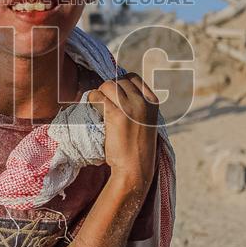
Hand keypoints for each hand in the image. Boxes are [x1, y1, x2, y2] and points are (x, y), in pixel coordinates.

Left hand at [86, 73, 158, 197]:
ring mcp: (131, 107)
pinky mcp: (116, 115)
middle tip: (104, 103)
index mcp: (153, 102)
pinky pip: (98, 96)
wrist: (135, 169)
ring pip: (107, 85)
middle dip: (108, 89)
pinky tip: (93, 109)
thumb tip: (117, 86)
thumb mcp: (145, 121)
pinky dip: (92, 100)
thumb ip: (138, 104)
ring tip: (99, 106)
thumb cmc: (137, 147)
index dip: (120, 83)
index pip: (133, 78)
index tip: (114, 95)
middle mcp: (144, 102)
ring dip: (99, 93)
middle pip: (118, 80)